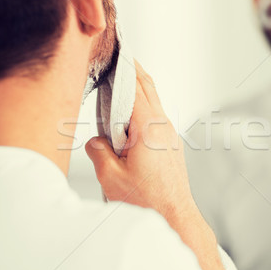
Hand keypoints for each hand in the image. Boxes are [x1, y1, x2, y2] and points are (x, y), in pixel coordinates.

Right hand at [86, 61, 194, 220]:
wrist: (175, 218)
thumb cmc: (149, 202)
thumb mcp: (111, 177)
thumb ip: (98, 152)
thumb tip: (95, 142)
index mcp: (149, 128)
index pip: (135, 87)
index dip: (124, 67)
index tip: (115, 51)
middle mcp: (163, 127)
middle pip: (148, 88)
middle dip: (133, 70)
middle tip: (118, 56)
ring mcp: (169, 136)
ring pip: (153, 102)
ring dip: (138, 90)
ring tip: (119, 84)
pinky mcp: (170, 147)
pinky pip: (155, 119)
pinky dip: (142, 109)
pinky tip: (128, 118)